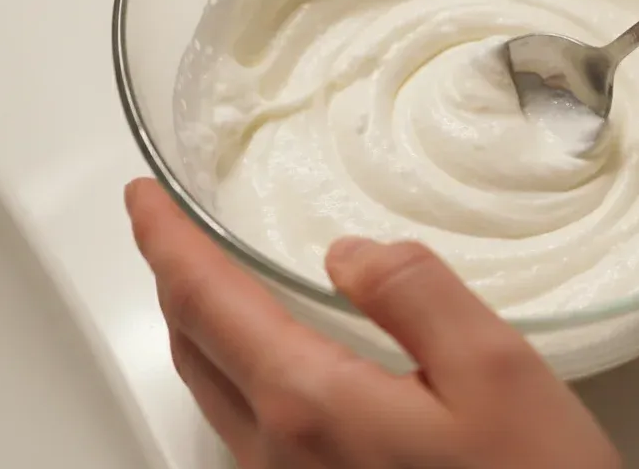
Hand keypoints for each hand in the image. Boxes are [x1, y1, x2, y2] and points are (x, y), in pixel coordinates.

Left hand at [124, 178, 619, 468]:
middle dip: (175, 279)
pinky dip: (236, 371)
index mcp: (309, 405)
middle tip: (172, 228)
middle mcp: (278, 456)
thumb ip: (414, 293)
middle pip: (194, 348)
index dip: (165, 240)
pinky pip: (247, 429)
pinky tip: (272, 360)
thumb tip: (347, 253)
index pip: (205, 300)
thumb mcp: (495, 368)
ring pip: (214, 393)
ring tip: (214, 281)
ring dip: (202, 327)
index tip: (143, 196)